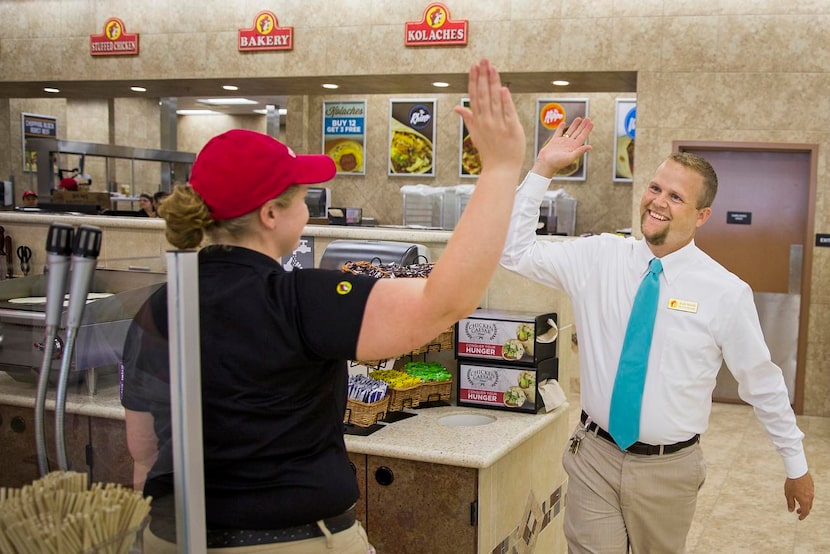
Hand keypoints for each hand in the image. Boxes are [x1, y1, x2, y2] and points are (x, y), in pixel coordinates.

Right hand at [453, 59, 524, 176]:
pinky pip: (507, 112)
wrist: (500, 169)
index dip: (474, 80)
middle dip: (482, 76)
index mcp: (478, 121)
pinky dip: (505, 101)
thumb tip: (457, 108)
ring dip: (493, 83)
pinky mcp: (511, 129)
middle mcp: (486, 121)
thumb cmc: (490, 153)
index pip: (474, 96)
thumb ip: (468, 119)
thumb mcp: (476, 135)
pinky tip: (502, 88)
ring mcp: (498, 125)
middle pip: (483, 94)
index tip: (474, 67)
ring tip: (492, 67)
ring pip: (494, 99)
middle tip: (483, 60)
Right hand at [531, 117, 593, 177]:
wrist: (545, 164)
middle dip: (583, 126)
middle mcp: (569, 144)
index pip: (582, 136)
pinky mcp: (554, 141)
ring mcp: (562, 142)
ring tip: (579, 118)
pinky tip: (564, 123)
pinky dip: (561, 127)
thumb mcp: (570, 157)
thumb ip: (579, 151)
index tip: (591, 123)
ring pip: (570, 131)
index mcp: (574, 147)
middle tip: (588, 118)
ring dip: (574, 125)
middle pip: (578, 132)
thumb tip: (590, 147)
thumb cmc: (557, 163)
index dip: (587, 130)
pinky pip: (559, 132)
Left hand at [784, 471, 813, 519]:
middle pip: (808, 507)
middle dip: (803, 510)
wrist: (798, 472)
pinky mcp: (811, 486)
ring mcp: (812, 492)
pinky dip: (805, 497)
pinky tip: (800, 494)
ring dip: (804, 503)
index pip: (805, 512)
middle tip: (797, 511)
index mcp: (805, 501)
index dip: (802, 516)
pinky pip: (809, 494)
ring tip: (797, 502)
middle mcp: (810, 498)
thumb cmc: (792, 483)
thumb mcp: (788, 494)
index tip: (799, 518)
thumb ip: (790, 503)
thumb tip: (791, 511)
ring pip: (809, 500)